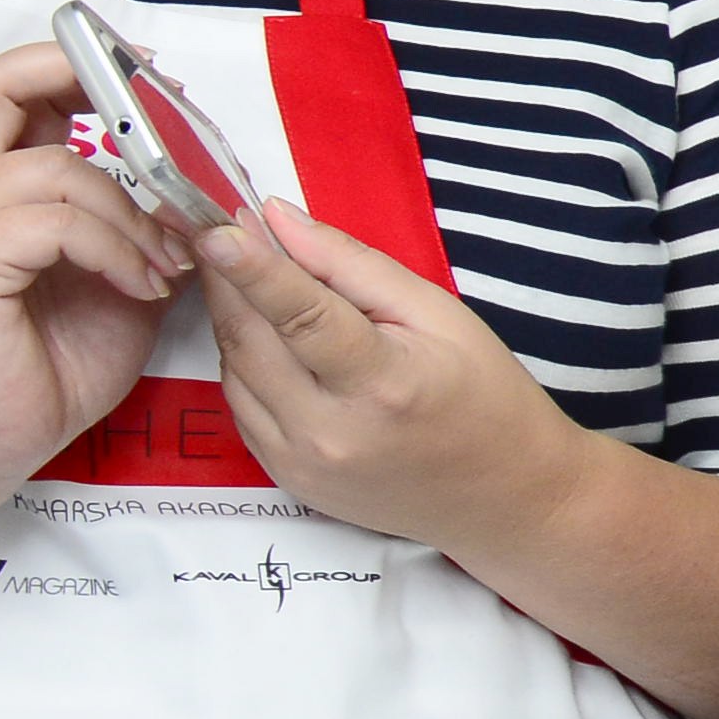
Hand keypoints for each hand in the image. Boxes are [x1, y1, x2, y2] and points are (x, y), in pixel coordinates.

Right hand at [0, 47, 184, 479]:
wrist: (3, 442)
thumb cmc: (47, 370)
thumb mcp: (119, 287)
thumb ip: (141, 231)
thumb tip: (197, 195)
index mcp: (1, 190)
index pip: (17, 94)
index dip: (81, 69)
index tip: (157, 79)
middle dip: (84, 79)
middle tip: (160, 108)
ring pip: (55, 168)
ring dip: (133, 213)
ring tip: (167, 264)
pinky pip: (52, 221)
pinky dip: (114, 247)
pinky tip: (142, 287)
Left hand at [192, 195, 589, 558]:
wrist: (505, 499)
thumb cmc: (487, 397)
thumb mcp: (440, 315)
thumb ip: (353, 265)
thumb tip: (277, 220)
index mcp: (384, 385)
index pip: (302, 316)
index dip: (254, 270)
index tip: (213, 230)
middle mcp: (330, 431)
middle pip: (248, 338)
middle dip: (229, 281)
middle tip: (229, 237)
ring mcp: (301, 462)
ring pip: (232, 370)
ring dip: (239, 324)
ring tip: (270, 299)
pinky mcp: (285, 478)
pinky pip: (240, 406)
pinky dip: (248, 367)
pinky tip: (284, 353)